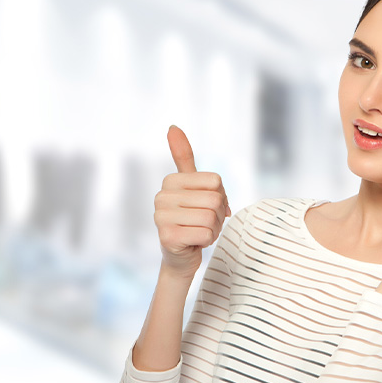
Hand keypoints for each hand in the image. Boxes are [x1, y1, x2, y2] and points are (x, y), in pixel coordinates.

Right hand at [153, 126, 230, 278]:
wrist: (181, 255)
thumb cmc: (192, 218)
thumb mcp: (192, 187)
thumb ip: (184, 158)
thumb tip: (172, 126)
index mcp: (170, 181)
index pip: (215, 181)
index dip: (220, 196)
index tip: (206, 206)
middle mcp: (161, 197)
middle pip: (215, 199)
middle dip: (218, 215)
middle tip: (204, 223)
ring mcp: (161, 218)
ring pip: (211, 217)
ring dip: (214, 229)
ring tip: (199, 232)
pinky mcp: (168, 237)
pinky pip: (206, 233)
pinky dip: (207, 241)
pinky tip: (194, 242)